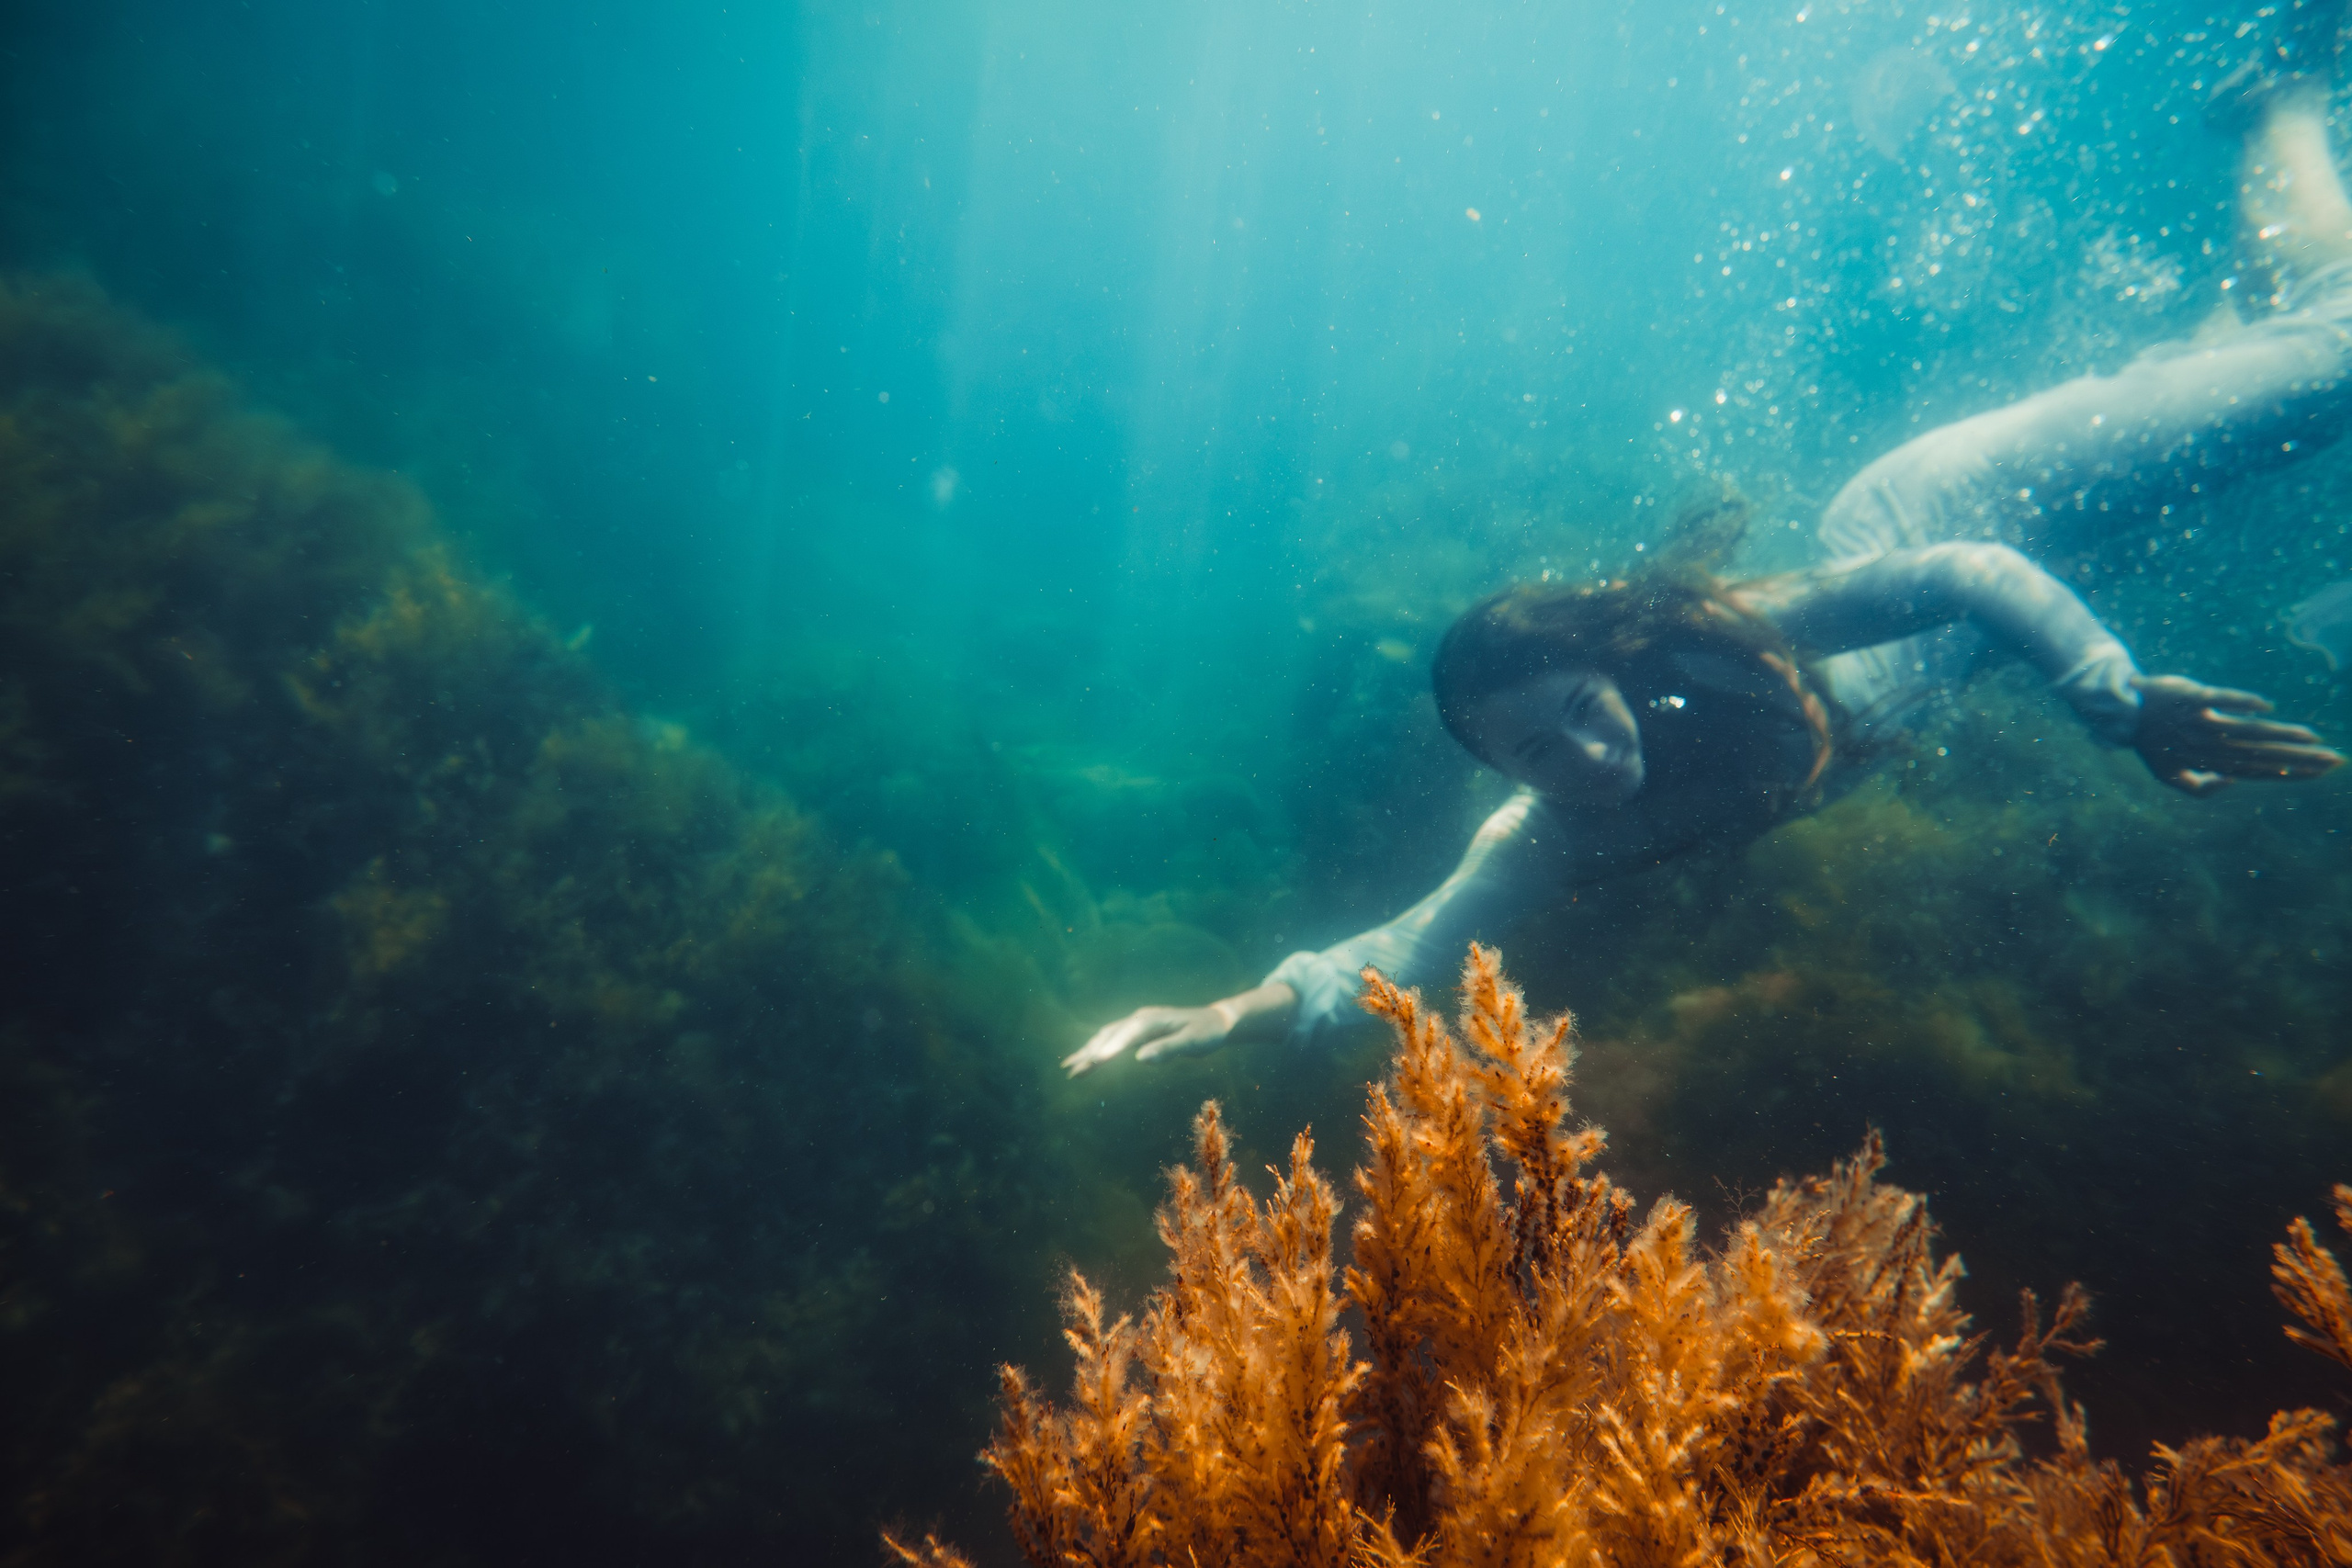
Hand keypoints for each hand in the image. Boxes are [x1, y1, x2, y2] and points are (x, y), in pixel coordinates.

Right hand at [1062, 1004, 1233, 1076]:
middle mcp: (1140, 1019)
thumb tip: (1140, 1058)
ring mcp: (1137, 1023)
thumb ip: (1168, 1049)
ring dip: (1088, 1052)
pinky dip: (1098, 1049)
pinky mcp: (1139, 1031)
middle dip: (1089, 1053)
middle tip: (1071, 1071)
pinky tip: (1089, 1059)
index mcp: (1151, 1021)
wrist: (1216, 1021)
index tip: (1095, 1063)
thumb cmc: (1206, 1033)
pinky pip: (1113, 1039)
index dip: (1109, 1049)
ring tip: (1070, 1068)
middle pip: (1109, 1036)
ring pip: (1106, 1036)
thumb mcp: (1192, 1042)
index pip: (1125, 1036)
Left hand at [2130, 674, 2344, 795]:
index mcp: (2206, 764)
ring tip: (2311, 738)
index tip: (2319, 772)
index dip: (2288, 774)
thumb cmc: (2152, 742)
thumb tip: (2234, 784)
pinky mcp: (2190, 698)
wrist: (2121, 711)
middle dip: (2298, 759)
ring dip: (2280, 735)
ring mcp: (2198, 722)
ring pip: (2246, 731)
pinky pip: (2219, 700)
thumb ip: (2200, 789)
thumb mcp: (2168, 776)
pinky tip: (2265, 706)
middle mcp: (2206, 746)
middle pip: (2260, 755)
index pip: (2256, 772)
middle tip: (2332, 759)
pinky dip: (2241, 702)